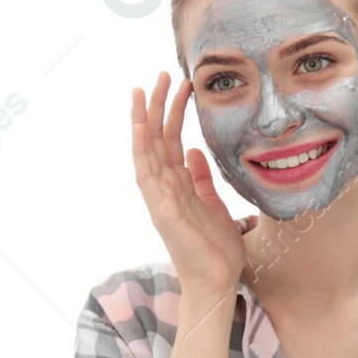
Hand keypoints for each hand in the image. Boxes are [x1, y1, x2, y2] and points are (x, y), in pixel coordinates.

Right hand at [130, 71, 246, 296]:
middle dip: (155, 106)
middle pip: (154, 139)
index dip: (173, 112)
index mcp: (176, 185)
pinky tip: (140, 130)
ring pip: (145, 151)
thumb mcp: (214, 204)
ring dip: (142, 120)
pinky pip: (146, 176)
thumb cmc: (215, 249)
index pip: (169, 140)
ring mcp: (158, 199)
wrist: (216, 283)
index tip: (180, 85)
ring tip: (142, 90)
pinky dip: (141, 151)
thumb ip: (202, 178)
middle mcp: (162, 188)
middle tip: (160, 74)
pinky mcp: (161, 211)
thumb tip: (193, 151)